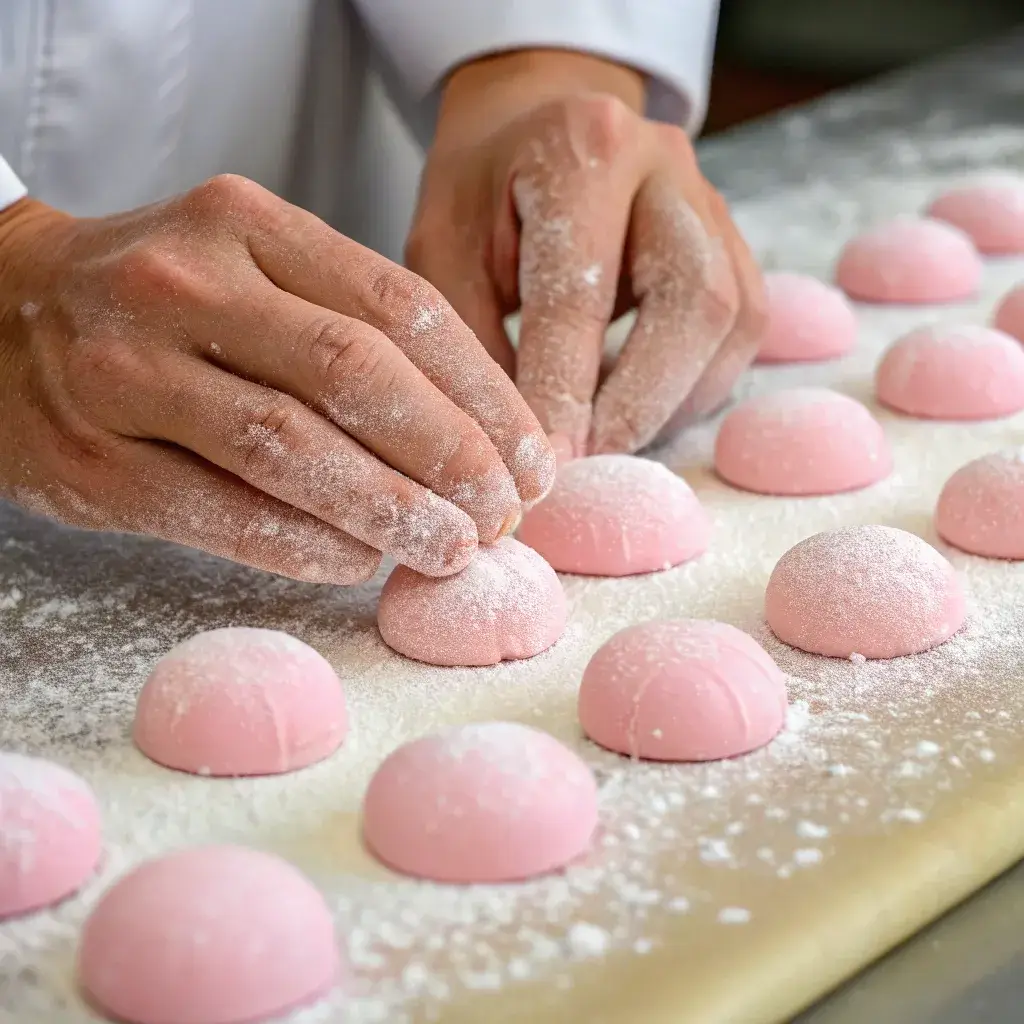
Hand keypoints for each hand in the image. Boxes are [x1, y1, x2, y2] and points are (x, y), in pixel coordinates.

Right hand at [0, 178, 553, 583]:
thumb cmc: (163, 299)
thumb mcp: (255, 267)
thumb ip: (353, 328)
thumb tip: (477, 435)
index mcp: (250, 224)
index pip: (401, 307)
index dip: (483, 393)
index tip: (531, 456)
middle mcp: (187, 283)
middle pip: (355, 374)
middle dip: (450, 455)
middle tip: (502, 513)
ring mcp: (129, 369)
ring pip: (289, 447)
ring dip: (388, 509)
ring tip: (452, 549)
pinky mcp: (94, 460)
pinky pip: (220, 511)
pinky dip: (303, 544)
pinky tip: (359, 563)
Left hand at [407, 50, 764, 457]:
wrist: (538, 132)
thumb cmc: (482, 194)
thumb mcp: (444, 250)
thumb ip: (476, 338)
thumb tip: (517, 444)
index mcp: (580, 149)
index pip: (579, 294)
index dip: (564, 391)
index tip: (546, 464)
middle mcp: (666, 164)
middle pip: (692, 303)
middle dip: (640, 403)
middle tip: (592, 464)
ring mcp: (713, 202)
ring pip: (730, 323)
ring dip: (671, 403)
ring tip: (610, 443)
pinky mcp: (736, 244)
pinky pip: (738, 333)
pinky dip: (690, 388)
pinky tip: (638, 410)